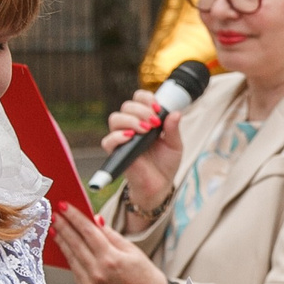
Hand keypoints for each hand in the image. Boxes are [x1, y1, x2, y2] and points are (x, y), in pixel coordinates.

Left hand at [52, 205, 168, 283]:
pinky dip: (69, 258)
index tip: (64, 206)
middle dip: (63, 226)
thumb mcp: (133, 251)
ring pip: (71, 258)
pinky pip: (75, 271)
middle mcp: (98, 272)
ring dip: (62, 242)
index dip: (74, 217)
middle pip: (75, 243)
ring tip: (55, 229)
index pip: (88, 232)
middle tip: (54, 214)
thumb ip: (111, 235)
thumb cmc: (145, 275)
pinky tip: (65, 248)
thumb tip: (94, 220)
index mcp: (111, 259)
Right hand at [102, 92, 184, 207]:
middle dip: (141, 110)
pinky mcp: (117, 153)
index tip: (158, 108)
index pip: (138, 98)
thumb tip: (175, 113)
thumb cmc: (166, 163)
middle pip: (126, 106)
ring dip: (131, 120)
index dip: (146, 98)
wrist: (160, 185)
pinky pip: (108, 141)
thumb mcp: (175, 145)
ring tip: (146, 130)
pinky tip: (131, 137)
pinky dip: (118, 136)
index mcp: (145, 119)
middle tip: (155, 122)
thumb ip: (173, 129)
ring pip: (115, 118)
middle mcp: (131, 126)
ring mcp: (122, 139)